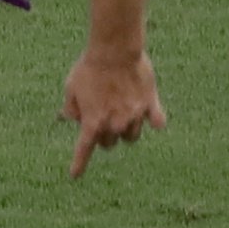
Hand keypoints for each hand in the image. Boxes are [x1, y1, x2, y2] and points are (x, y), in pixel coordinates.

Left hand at [61, 45, 163, 177]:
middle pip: (110, 144)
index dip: (79, 164)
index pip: (84, 149)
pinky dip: (155, 121)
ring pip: (131, 137)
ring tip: (122, 112)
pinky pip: (157, 122)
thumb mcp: (71, 87)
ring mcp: (134, 117)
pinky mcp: (151, 105)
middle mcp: (114, 124)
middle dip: (104, 136)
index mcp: (93, 122)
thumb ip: (71, 108)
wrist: (115, 51)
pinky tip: (152, 118)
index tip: (74, 176)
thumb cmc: (89, 68)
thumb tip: (73, 119)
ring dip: (125, 130)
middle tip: (102, 117)